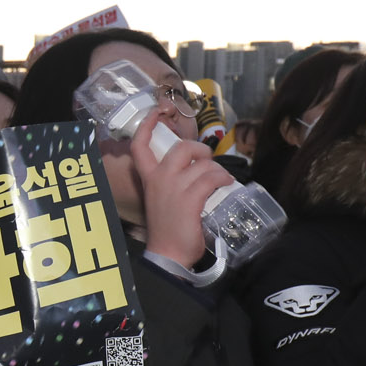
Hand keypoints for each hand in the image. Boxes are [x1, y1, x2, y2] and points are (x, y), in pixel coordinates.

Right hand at [129, 126, 233, 268]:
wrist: (168, 254)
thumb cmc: (167, 229)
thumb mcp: (162, 199)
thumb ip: (172, 183)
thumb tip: (196, 170)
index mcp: (148, 178)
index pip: (140, 145)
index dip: (148, 125)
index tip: (157, 111)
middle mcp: (159, 179)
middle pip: (181, 148)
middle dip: (200, 149)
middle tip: (207, 162)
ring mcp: (175, 188)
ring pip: (202, 164)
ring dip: (217, 170)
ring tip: (222, 180)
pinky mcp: (191, 199)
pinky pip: (212, 178)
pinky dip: (223, 179)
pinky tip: (226, 183)